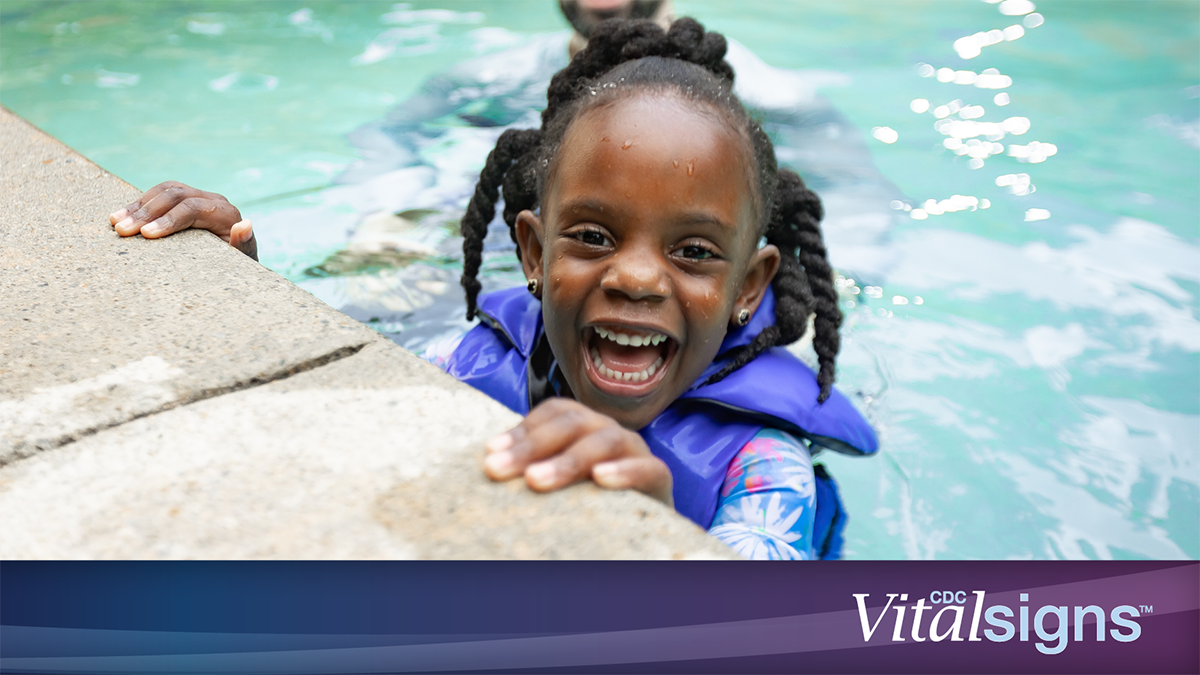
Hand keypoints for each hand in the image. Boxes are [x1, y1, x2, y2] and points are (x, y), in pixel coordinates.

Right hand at [108, 181, 256, 259]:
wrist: (236, 262)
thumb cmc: (237, 267)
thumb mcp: (243, 262)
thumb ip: (244, 245)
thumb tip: (245, 224)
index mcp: (226, 214)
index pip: (193, 209)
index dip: (168, 220)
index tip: (146, 235)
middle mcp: (213, 201)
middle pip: (175, 196)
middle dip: (146, 212)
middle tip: (122, 230)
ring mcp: (198, 197)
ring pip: (164, 191)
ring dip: (137, 206)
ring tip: (116, 223)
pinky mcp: (184, 200)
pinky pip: (159, 194)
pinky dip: (139, 204)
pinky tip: (119, 216)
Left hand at [483, 398, 673, 506]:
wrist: (647, 528)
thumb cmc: (591, 505)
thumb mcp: (560, 485)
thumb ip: (534, 470)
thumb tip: (488, 467)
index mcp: (585, 427)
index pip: (555, 411)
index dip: (523, 428)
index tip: (490, 452)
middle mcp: (609, 431)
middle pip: (574, 423)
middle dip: (532, 445)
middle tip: (498, 469)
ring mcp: (636, 451)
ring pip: (606, 440)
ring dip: (568, 460)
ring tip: (536, 480)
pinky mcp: (659, 476)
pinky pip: (648, 468)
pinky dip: (624, 471)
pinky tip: (599, 479)